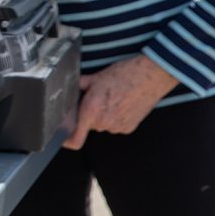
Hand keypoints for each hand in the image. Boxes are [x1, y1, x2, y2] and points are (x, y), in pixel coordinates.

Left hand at [62, 55, 176, 149]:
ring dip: (102, 114)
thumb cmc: (124, 74)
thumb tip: (68, 89)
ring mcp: (118, 127)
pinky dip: (115, 116)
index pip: (76, 139)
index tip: (63, 137)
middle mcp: (104, 123)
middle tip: (96, 98)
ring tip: (112, 97)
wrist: (151, 76)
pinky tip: (122, 102)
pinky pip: (115, 125)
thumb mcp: (95, 77)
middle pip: (88, 125)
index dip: (67, 141)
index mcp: (92, 111)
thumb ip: (78, 86)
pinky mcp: (129, 128)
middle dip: (88, 114)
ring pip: (102, 124)